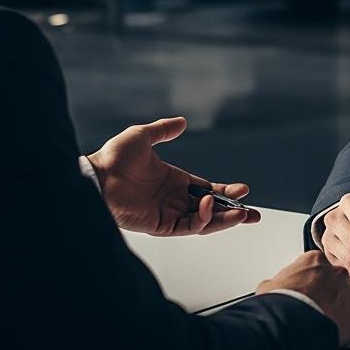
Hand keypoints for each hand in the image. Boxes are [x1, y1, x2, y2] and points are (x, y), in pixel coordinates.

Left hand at [86, 116, 260, 235]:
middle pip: (210, 209)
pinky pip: (187, 227)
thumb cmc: (114, 158)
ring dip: (223, 218)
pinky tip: (210, 204)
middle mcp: (172, 199)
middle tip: (253, 214)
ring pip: (202, 221)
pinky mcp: (159, 225)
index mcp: (172, 181)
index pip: (205, 189)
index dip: (224, 191)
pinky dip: (202, 218)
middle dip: (233, 213)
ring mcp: (167, 213)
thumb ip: (163, 130)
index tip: (243, 190)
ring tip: (241, 213)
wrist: (96, 176)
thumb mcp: (143, 136)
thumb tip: (182, 122)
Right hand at [257, 251, 349, 345]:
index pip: (317, 268)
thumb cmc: (281, 303)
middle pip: (334, 282)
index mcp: (315, 260)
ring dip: (335, 310)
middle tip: (312, 307)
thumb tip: (276, 290)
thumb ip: (280, 283)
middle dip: (326, 294)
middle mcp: (336, 273)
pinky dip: (342, 328)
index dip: (310, 282)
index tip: (305, 292)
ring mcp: (348, 294)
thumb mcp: (269, 285)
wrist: (292, 324)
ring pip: (345, 301)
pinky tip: (327, 332)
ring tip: (318, 322)